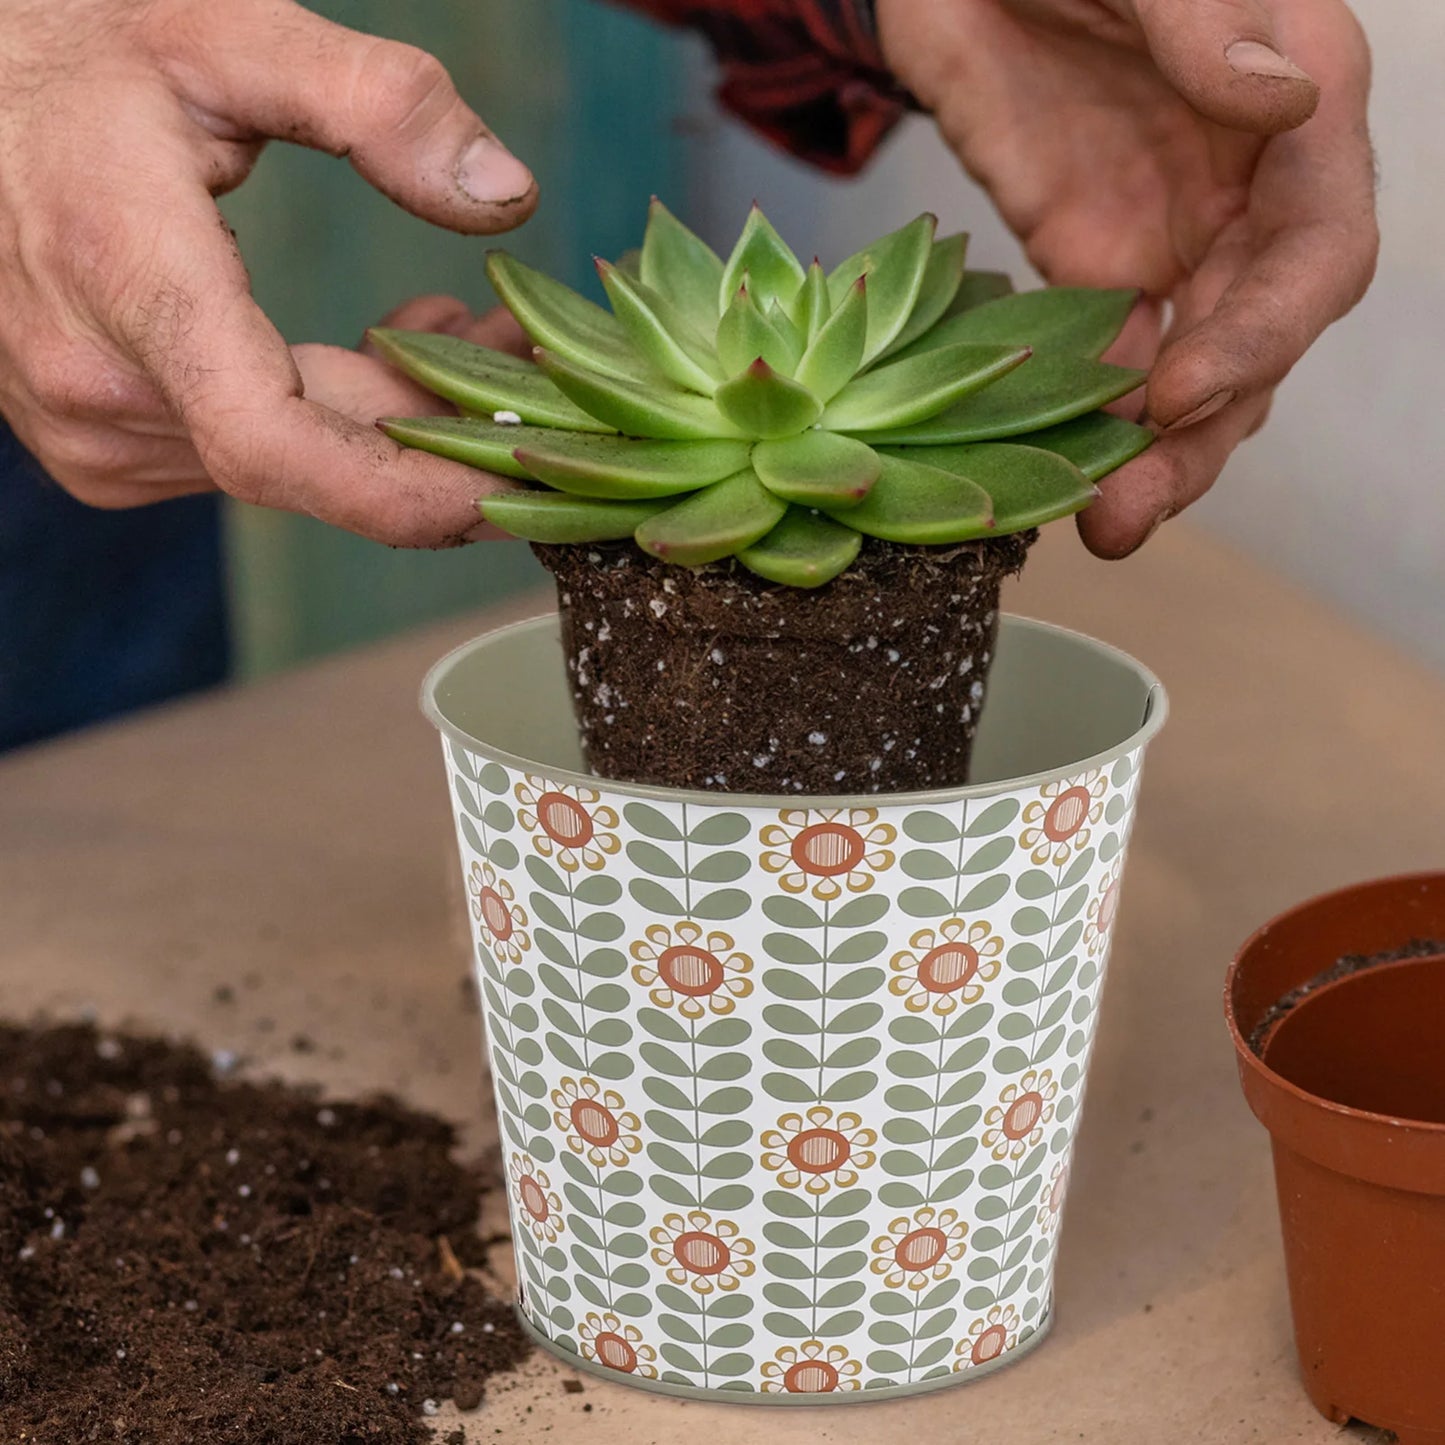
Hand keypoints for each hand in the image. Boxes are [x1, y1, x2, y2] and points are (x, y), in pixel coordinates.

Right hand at [0, 0, 536, 545]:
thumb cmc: (78, 44)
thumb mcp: (227, 29)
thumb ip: (377, 103)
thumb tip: (508, 195)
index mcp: (124, 280)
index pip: (274, 446)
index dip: (405, 488)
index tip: (511, 482)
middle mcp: (98, 387)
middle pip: (314, 459)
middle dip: (441, 428)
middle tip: (537, 367)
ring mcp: (93, 429)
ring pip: (292, 462)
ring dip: (394, 413)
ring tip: (468, 332)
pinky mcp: (102, 443)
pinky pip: (252, 452)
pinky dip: (332, 413)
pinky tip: (383, 346)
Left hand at [876, 0, 1377, 555]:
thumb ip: (1206, 22)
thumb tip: (1288, 100)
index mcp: (1298, 105)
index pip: (1319, 251)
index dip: (1260, 334)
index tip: (1176, 392)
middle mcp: (1251, 189)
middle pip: (1257, 341)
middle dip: (1200, 436)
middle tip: (1124, 512)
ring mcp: (1175, 236)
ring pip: (1191, 372)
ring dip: (1152, 456)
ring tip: (1101, 526)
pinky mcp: (1096, 263)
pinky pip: (1109, 361)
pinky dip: (1089, 421)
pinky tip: (1054, 473)